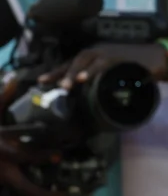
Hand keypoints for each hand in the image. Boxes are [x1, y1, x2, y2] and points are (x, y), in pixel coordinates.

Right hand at [0, 73, 60, 195]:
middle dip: (44, 190)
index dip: (41, 156)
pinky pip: (22, 190)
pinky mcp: (4, 181)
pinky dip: (35, 193)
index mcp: (1, 149)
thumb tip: (13, 77)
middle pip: (25, 185)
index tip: (59, 156)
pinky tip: (54, 195)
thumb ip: (2, 97)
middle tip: (68, 191)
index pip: (22, 155)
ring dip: (42, 195)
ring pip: (24, 191)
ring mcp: (2, 177)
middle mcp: (2, 168)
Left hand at [37, 43, 167, 90]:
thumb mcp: (119, 73)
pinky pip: (101, 63)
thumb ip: (104, 79)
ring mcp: (110, 51)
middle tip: (46, 83)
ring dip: (73, 72)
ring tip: (64, 85)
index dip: (58, 70)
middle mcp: (102, 50)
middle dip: (60, 71)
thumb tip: (88, 92)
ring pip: (85, 59)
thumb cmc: (141, 67)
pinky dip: (91, 70)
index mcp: (100, 54)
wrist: (163, 59)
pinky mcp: (119, 56)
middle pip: (75, 59)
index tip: (43, 80)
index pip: (74, 61)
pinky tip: (82, 78)